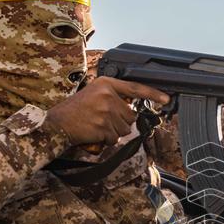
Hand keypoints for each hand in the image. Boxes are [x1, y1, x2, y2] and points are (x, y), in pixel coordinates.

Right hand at [46, 77, 166, 146]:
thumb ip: (112, 96)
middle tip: (102, 120)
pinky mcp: (103, 125)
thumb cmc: (74, 111)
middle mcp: (107, 95)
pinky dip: (106, 140)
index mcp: (106, 83)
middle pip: (131, 115)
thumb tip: (131, 109)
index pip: (135, 88)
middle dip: (121, 122)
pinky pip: (115, 137)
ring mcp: (106, 110)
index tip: (166, 99)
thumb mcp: (93, 94)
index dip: (153, 94)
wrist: (57, 124)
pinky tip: (94, 133)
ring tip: (97, 126)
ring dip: (113, 132)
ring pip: (125, 128)